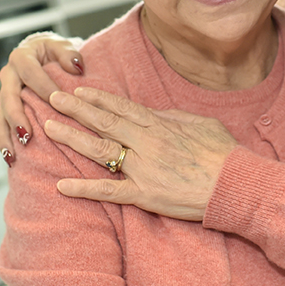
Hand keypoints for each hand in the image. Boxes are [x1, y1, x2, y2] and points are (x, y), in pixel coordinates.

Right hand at [0, 33, 82, 163]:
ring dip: (6, 136)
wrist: (42, 56)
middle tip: (27, 134)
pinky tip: (11, 159)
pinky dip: (5, 143)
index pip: (30, 73)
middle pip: (8, 97)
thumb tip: (76, 66)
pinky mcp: (6, 109)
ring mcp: (5, 94)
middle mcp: (9, 76)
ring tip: (14, 155)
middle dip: (16, 117)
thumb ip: (69, 54)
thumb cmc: (55, 52)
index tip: (56, 101)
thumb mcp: (62, 47)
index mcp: (21, 57)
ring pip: (1, 116)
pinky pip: (2, 126)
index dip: (42, 86)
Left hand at [44, 87, 236, 220]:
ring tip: (48, 128)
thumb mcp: (202, 124)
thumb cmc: (225, 154)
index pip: (122, 107)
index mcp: (161, 125)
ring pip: (100, 150)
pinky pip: (109, 191)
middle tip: (52, 99)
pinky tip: (62, 186)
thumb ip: (175, 117)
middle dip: (76, 109)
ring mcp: (144, 169)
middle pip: (105, 122)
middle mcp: (147, 143)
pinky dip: (84, 188)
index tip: (78, 91)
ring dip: (72, 138)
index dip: (98, 98)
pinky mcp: (145, 194)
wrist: (236, 184)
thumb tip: (157, 113)